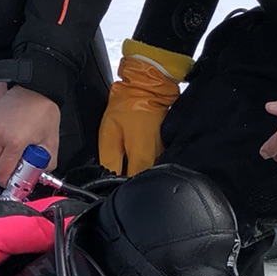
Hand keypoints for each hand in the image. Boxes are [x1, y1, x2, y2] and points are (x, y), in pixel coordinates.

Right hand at [0, 85, 60, 184]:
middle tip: (9, 171)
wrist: (36, 88)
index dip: (6, 180)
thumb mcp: (51, 140)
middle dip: (0, 171)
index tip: (9, 181)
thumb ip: (47, 161)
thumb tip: (40, 173)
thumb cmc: (42, 108)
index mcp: (15, 141)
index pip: (3, 170)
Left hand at [98, 48, 185, 175]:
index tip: (112, 185)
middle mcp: (157, 159)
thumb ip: (109, 159)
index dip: (120, 188)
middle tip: (119, 170)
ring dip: (139, 172)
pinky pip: (156, 162)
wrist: (148, 86)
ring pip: (151, 173)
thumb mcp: (109, 132)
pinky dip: (147, 162)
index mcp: (141, 157)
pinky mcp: (168, 147)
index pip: (132, 186)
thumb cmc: (128, 105)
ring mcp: (166, 153)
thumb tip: (107, 178)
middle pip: (144, 182)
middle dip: (130, 181)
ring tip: (128, 159)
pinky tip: (139, 153)